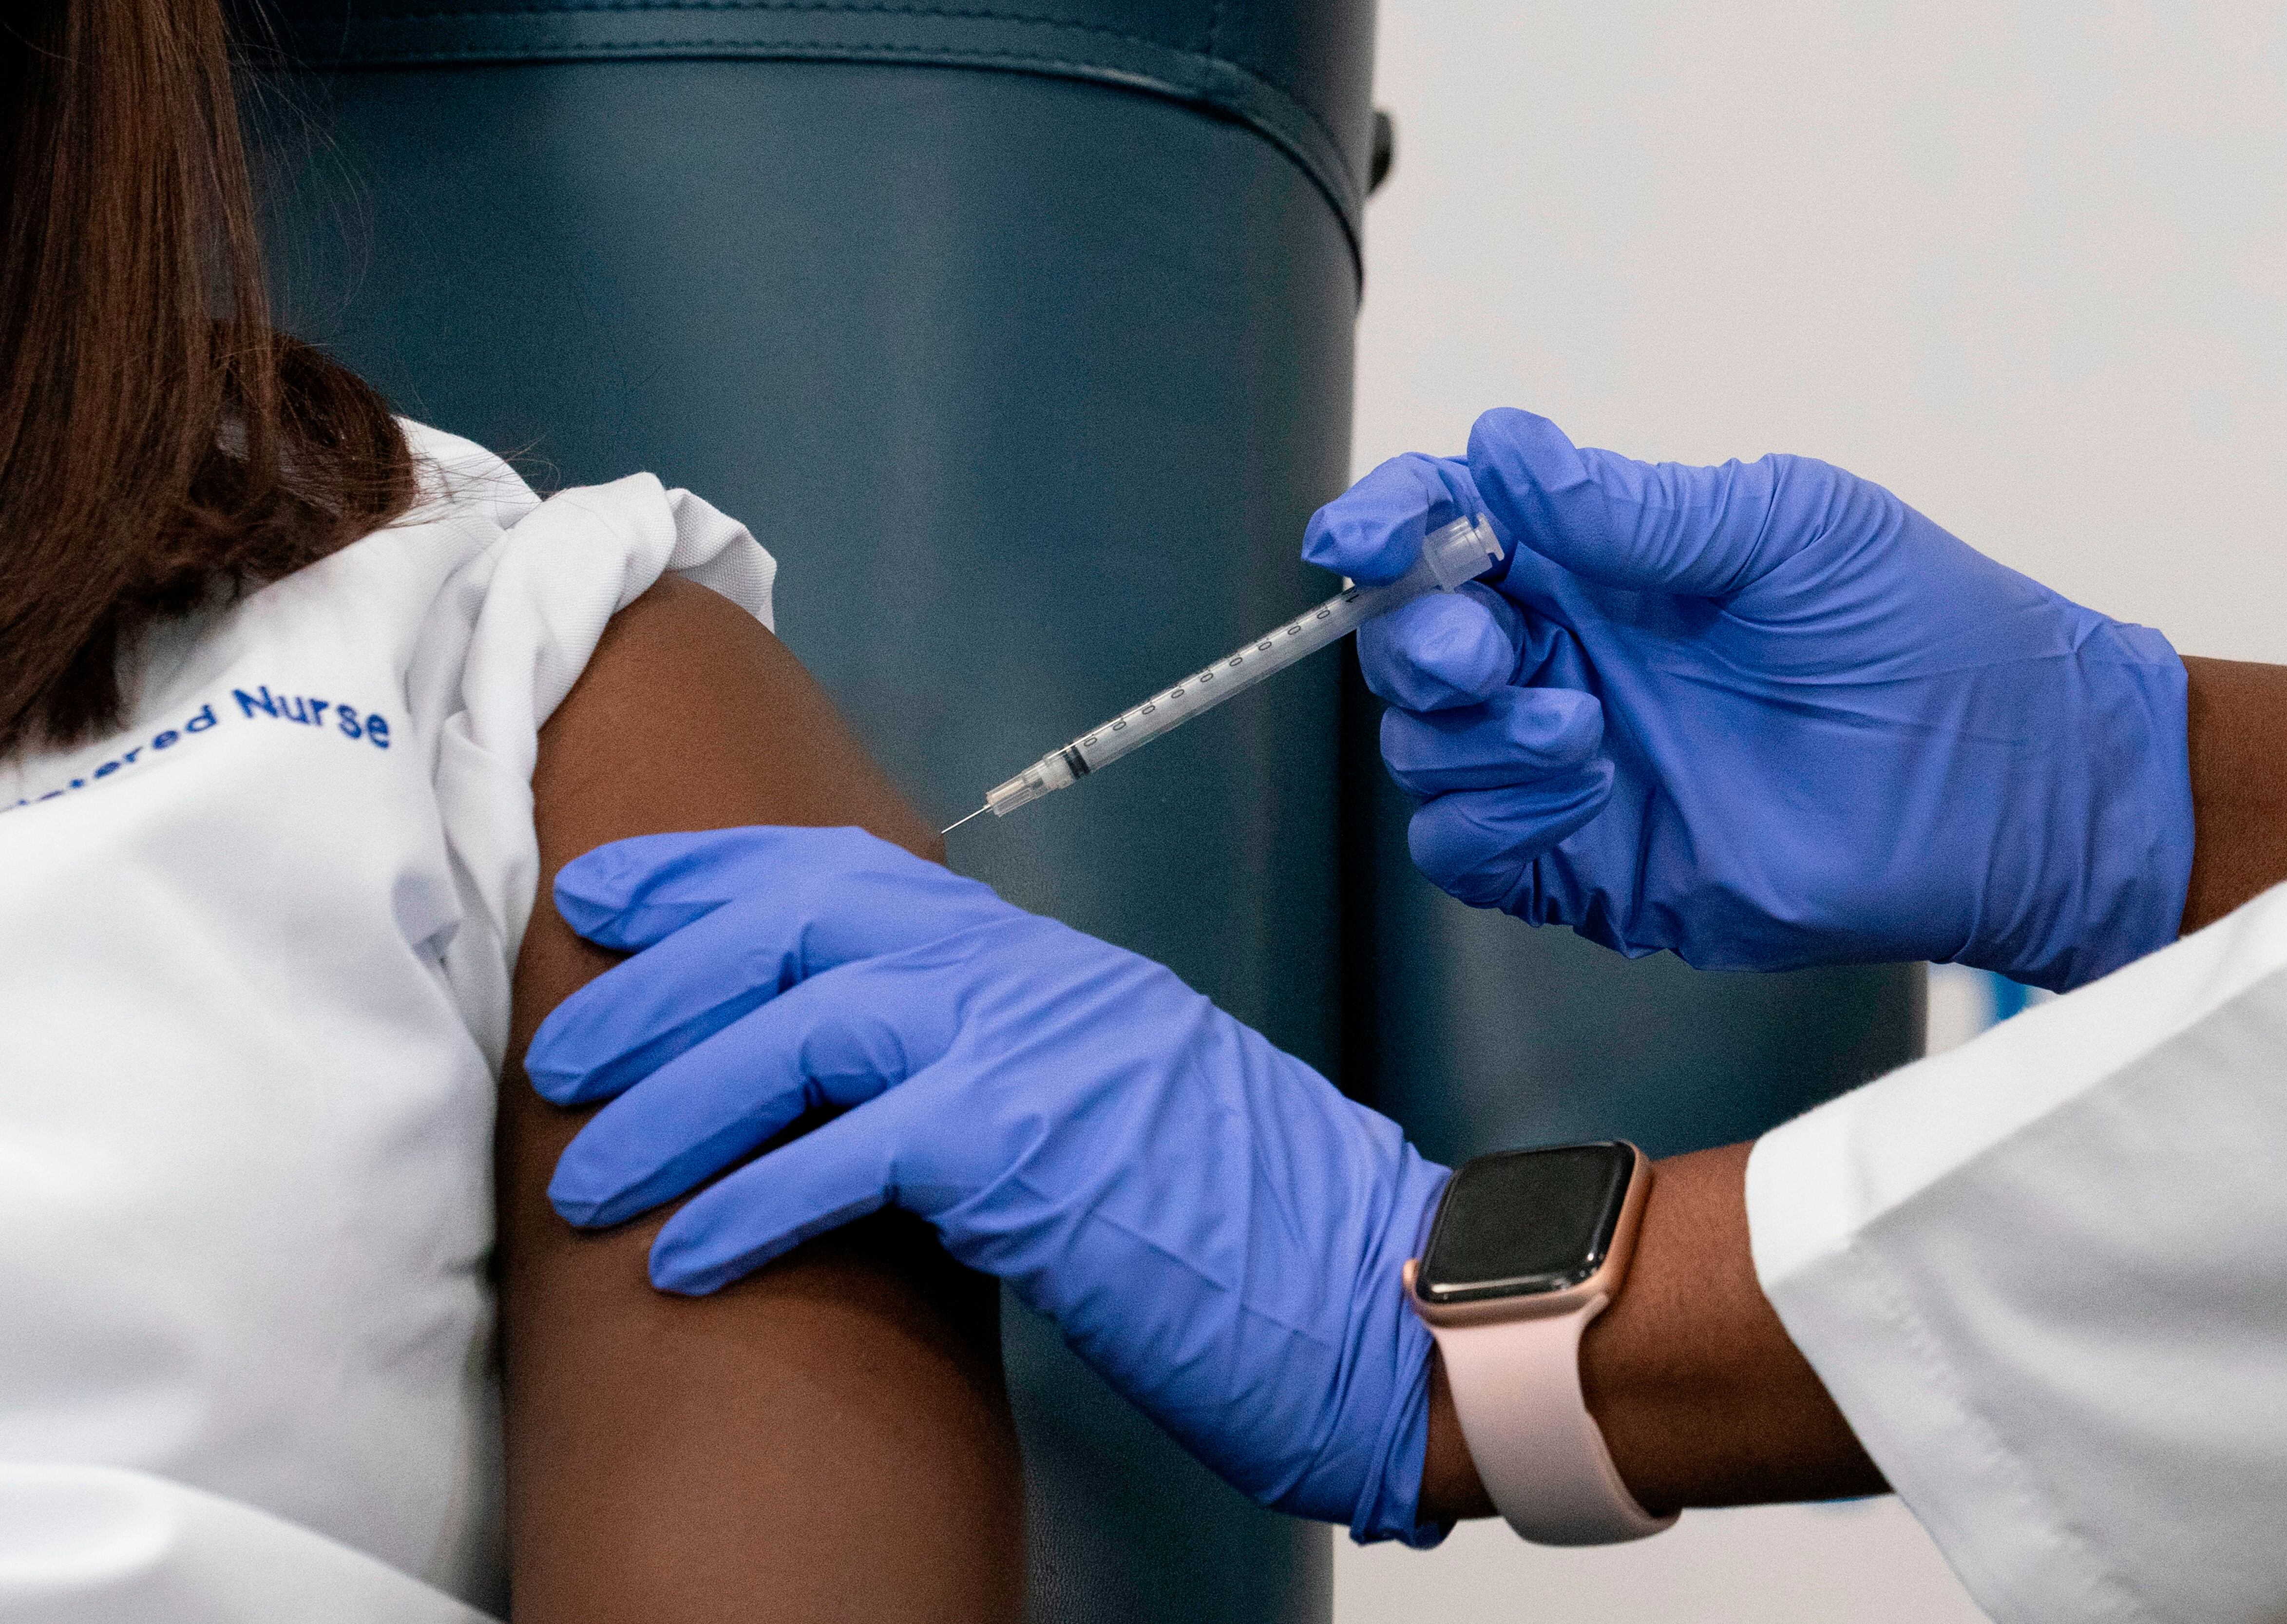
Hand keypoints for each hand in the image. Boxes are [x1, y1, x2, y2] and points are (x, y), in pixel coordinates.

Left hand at [523, 826, 1450, 1543]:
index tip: (614, 899)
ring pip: (797, 1027)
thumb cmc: (1246, 1222)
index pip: (847, 872)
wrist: (1377, 1287)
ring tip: (585, 1176)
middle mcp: (1026, 977)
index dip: (714, 877)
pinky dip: (748, 1202)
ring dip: (670, 1102)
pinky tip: (684, 1254)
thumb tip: (874, 1094)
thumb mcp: (1108, 1100)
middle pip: (799, 926)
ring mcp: (1028, 1050)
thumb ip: (994, 1065)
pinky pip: (844, 1155)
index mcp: (1038, 963)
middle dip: (659, 983)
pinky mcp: (1026, 1151)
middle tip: (564, 1047)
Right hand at [1304, 409, 2192, 990]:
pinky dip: (1486, 817)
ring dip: (1466, 732)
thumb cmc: (1923, 632)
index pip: (1450, 525)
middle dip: (1420, 637)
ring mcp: (1568, 765)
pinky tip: (1580, 789)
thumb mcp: (1785, 529)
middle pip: (1410, 640)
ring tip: (1576, 728)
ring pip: (1422, 746)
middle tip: (1493, 644)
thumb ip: (1634, 508)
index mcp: (1605, 561)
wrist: (2007, 785)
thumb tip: (1504, 448)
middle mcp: (1569, 655)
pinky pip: (1462, 845)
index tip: (1355, 536)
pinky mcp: (1582, 864)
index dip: (1385, 521)